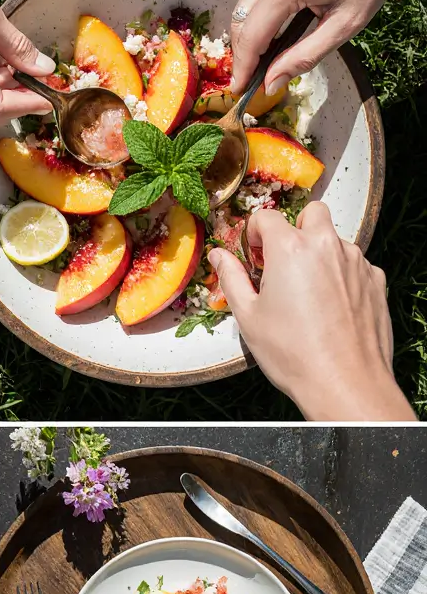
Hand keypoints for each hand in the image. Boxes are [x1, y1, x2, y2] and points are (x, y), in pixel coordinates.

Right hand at [209, 204, 414, 420]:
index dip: (253, 234)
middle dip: (294, 229)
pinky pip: (353, 264)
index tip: (252, 257)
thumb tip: (218, 255)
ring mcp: (356, 261)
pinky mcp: (374, 280)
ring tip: (305, 293)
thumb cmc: (291, 352)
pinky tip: (328, 307)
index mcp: (290, 249)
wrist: (343, 381)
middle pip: (311, 213)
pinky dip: (339, 275)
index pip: (266, 217)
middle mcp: (327, 246)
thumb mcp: (248, 316)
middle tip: (282, 262)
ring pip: (334, 239)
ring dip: (317, 254)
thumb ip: (231, 278)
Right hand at [230, 0, 426, 94]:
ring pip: (242, 11)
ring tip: (263, 60)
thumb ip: (304, 57)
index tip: (239, 93)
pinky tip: (272, 33)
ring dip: (248, 38)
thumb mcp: (345, 23)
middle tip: (252, 80)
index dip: (242, 71)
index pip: (249, 41)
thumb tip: (272, 82)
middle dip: (242, 57)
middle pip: (239, 27)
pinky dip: (256, 19)